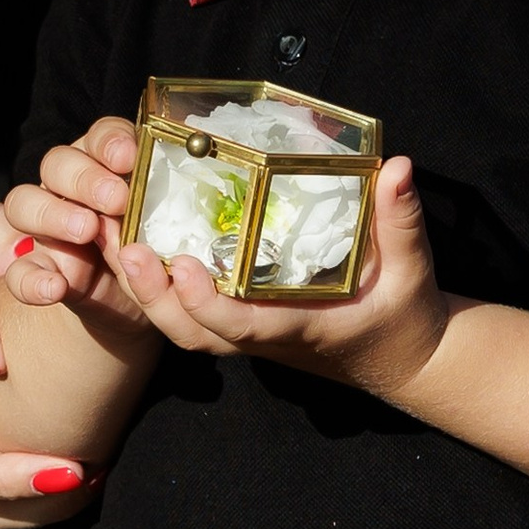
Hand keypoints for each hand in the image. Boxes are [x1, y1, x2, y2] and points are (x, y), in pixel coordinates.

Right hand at [4, 116, 149, 317]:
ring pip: (24, 203)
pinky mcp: (34, 268)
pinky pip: (20, 270)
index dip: (110, 142)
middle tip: (117, 199)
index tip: (128, 157)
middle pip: (57, 164)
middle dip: (85, 178)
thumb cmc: (156, 250)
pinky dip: (33, 279)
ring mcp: (44, 225)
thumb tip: (169, 204)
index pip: (99, 138)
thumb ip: (160, 212)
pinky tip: (55, 287)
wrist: (138, 297)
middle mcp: (67, 188)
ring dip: (53, 214)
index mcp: (104, 166)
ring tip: (87, 230)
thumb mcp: (166, 229)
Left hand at [111, 156, 448, 401]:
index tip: (182, 266)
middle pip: (192, 333)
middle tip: (126, 245)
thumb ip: (402, 221)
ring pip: (181, 327)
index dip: (207, 303)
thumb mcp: (412, 271)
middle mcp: (264, 336)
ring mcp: (249, 333)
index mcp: (301, 328)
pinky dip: (156, 284)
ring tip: (115, 237)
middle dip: (153, 296)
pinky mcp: (242, 321)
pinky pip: (188, 311)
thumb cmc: (405, 316)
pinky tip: (134, 241)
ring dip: (143, 289)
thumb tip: (399, 168)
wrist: (401, 360)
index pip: (244, 326)